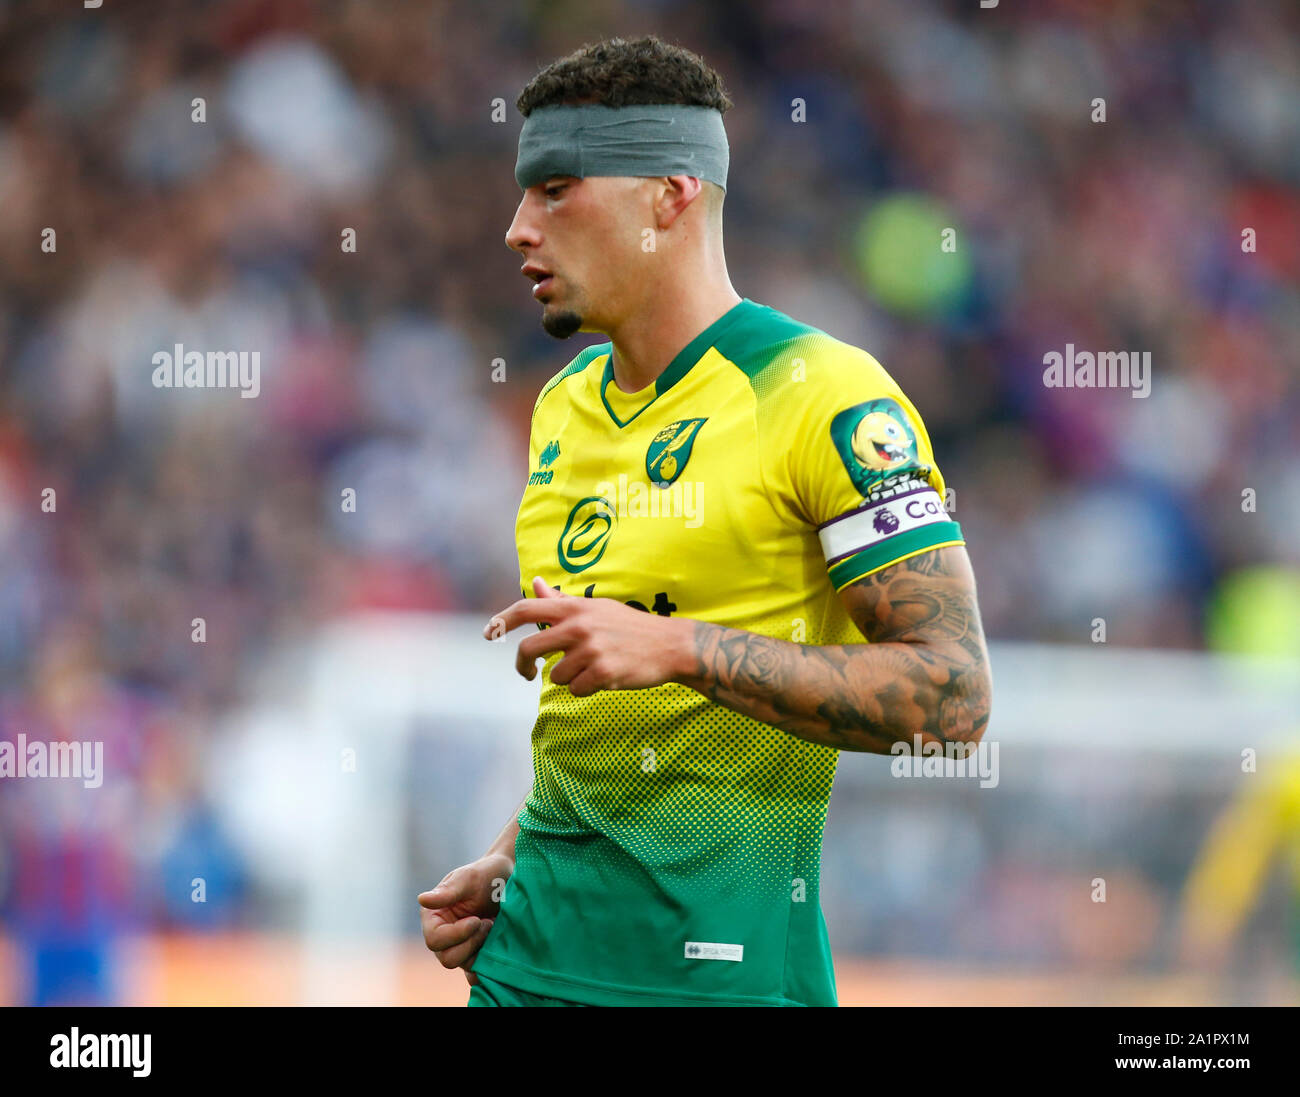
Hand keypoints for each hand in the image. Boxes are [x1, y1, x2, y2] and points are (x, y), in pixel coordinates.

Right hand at [418, 852, 513, 985]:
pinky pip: (474, 973)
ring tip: (492, 927)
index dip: (456, 934)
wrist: (510, 879)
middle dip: (470, 943)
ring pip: (463, 965)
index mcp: (434, 916)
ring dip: (480, 950)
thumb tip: (422, 899)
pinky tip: (493, 962)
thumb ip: (447, 891)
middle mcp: (443, 934)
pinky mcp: (476, 953)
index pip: (434, 940)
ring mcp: (460, 946)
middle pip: (447, 958)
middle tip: (487, 923)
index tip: (477, 919)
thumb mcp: (469, 878)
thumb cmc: (487, 874)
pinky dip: (483, 971)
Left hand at [485, 576, 692, 696]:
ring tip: (593, 668)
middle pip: (529, 649)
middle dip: (522, 666)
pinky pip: (575, 690)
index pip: (526, 608)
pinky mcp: (603, 672)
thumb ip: (562, 600)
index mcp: (575, 608)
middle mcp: (579, 626)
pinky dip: (585, 689)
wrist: (669, 645)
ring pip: (555, 676)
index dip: (501, 620)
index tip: (488, 633)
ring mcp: (591, 650)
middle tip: (527, 674)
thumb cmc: (629, 626)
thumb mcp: (596, 608)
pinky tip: (605, 678)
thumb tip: (534, 583)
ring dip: (569, 678)